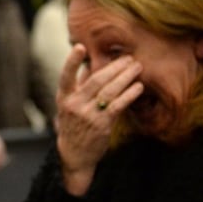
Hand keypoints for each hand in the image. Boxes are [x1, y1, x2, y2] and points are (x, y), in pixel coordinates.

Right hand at [55, 44, 142, 195]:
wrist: (75, 154)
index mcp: (64, 97)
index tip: (80, 47)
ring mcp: (88, 115)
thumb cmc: (73, 125)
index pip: (66, 76)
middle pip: (96, 80)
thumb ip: (79, 85)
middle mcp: (75, 105)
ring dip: (125, 77)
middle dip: (114, 67)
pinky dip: (129, 94)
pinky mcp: (102, 125)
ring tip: (137, 67)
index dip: (72, 62)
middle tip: (128, 58)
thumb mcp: (69, 105)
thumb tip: (88, 65)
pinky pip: (118, 106)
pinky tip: (138, 87)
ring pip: (109, 91)